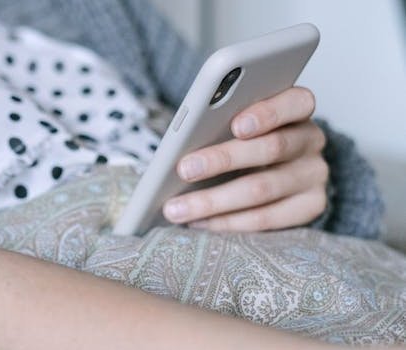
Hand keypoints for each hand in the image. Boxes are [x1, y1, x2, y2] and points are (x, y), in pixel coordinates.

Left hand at [162, 87, 328, 231]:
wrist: (275, 171)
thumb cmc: (243, 139)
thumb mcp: (236, 122)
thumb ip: (221, 122)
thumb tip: (184, 139)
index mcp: (296, 107)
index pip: (295, 102)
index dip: (267, 114)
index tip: (236, 126)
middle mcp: (311, 140)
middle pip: (271, 148)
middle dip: (222, 159)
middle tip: (184, 169)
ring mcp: (314, 175)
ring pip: (262, 189)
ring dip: (213, 201)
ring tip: (176, 208)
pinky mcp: (310, 207)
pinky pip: (265, 218)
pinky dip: (227, 222)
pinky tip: (198, 222)